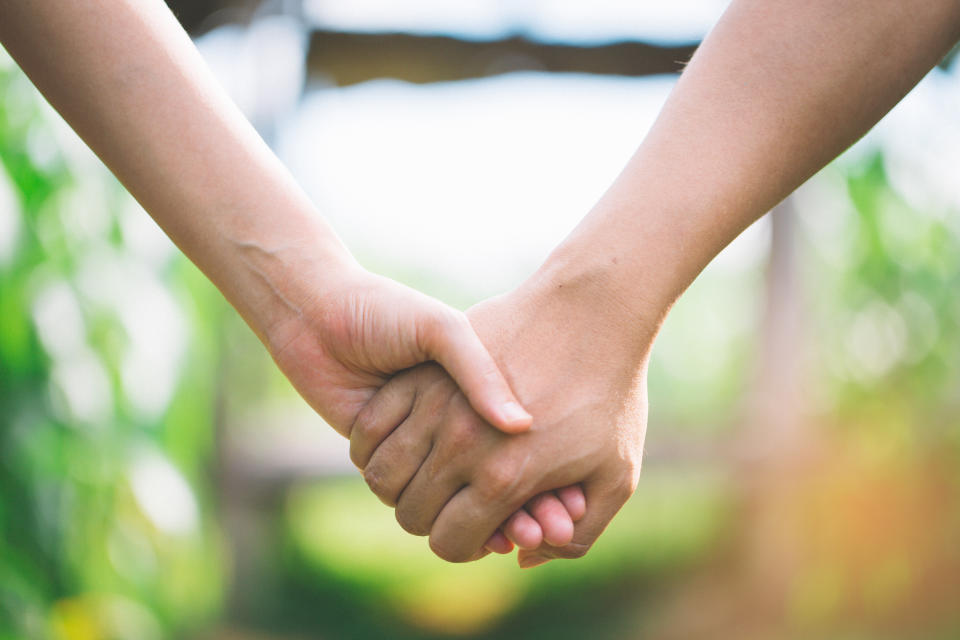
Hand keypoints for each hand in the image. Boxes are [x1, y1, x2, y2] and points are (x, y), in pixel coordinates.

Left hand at [265, 256, 584, 554]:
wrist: (321, 315)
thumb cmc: (390, 314)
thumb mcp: (444, 330)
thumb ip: (476, 371)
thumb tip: (518, 425)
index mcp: (471, 398)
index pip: (515, 451)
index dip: (544, 484)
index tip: (566, 510)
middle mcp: (450, 428)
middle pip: (495, 489)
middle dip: (527, 512)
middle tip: (552, 527)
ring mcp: (419, 446)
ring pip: (458, 505)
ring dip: (490, 523)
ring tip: (522, 531)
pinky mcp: (384, 457)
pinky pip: (417, 502)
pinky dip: (447, 518)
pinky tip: (479, 529)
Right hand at [350, 260, 654, 564]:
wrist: (591, 312)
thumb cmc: (612, 395)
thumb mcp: (617, 476)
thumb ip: (578, 535)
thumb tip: (522, 556)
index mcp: (505, 478)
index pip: (449, 542)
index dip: (460, 545)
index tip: (477, 529)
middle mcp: (462, 445)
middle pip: (411, 514)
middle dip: (429, 520)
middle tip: (453, 502)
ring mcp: (435, 405)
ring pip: (382, 474)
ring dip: (398, 484)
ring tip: (426, 474)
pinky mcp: (420, 372)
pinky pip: (371, 429)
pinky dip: (377, 445)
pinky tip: (403, 440)